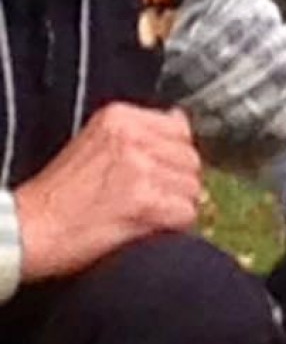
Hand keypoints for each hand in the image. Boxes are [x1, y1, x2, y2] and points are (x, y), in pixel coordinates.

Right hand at [14, 103, 202, 280]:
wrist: (33, 227)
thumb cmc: (62, 194)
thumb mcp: (97, 143)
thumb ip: (141, 132)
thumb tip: (181, 121)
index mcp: (118, 117)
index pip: (180, 129)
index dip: (175, 158)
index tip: (159, 173)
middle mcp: (131, 137)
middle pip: (191, 160)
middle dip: (179, 184)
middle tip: (153, 200)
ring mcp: (139, 168)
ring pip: (193, 189)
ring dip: (178, 207)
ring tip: (147, 213)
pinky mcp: (144, 201)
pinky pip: (186, 213)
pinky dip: (175, 226)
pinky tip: (148, 226)